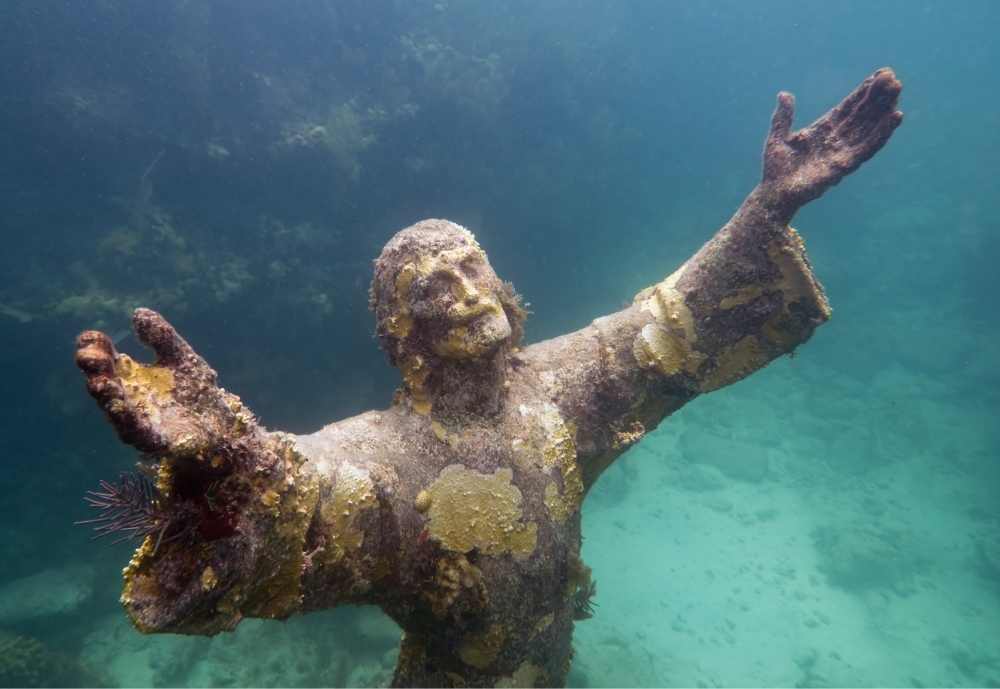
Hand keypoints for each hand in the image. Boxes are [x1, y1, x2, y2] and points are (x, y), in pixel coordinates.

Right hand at [75, 308, 246, 457]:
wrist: (221, 425)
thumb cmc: (195, 391)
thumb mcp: (181, 357)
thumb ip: (162, 337)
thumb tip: (138, 313)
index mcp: (130, 375)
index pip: (105, 358)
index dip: (95, 347)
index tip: (92, 336)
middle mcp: (128, 397)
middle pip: (104, 382)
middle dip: (95, 369)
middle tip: (88, 355)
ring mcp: (139, 419)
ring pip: (116, 408)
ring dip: (106, 396)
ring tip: (100, 382)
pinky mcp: (154, 439)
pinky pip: (137, 431)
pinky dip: (126, 420)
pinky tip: (120, 409)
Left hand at [762, 67, 902, 209]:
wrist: (774, 193)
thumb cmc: (775, 169)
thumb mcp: (777, 137)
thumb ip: (783, 117)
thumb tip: (784, 94)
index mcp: (823, 130)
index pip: (847, 107)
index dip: (862, 92)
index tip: (879, 75)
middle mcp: (836, 139)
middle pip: (862, 114)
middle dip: (877, 97)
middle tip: (893, 77)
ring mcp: (843, 152)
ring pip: (869, 127)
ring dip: (883, 110)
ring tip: (897, 92)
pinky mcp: (845, 165)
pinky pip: (868, 147)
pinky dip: (882, 133)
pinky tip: (895, 117)